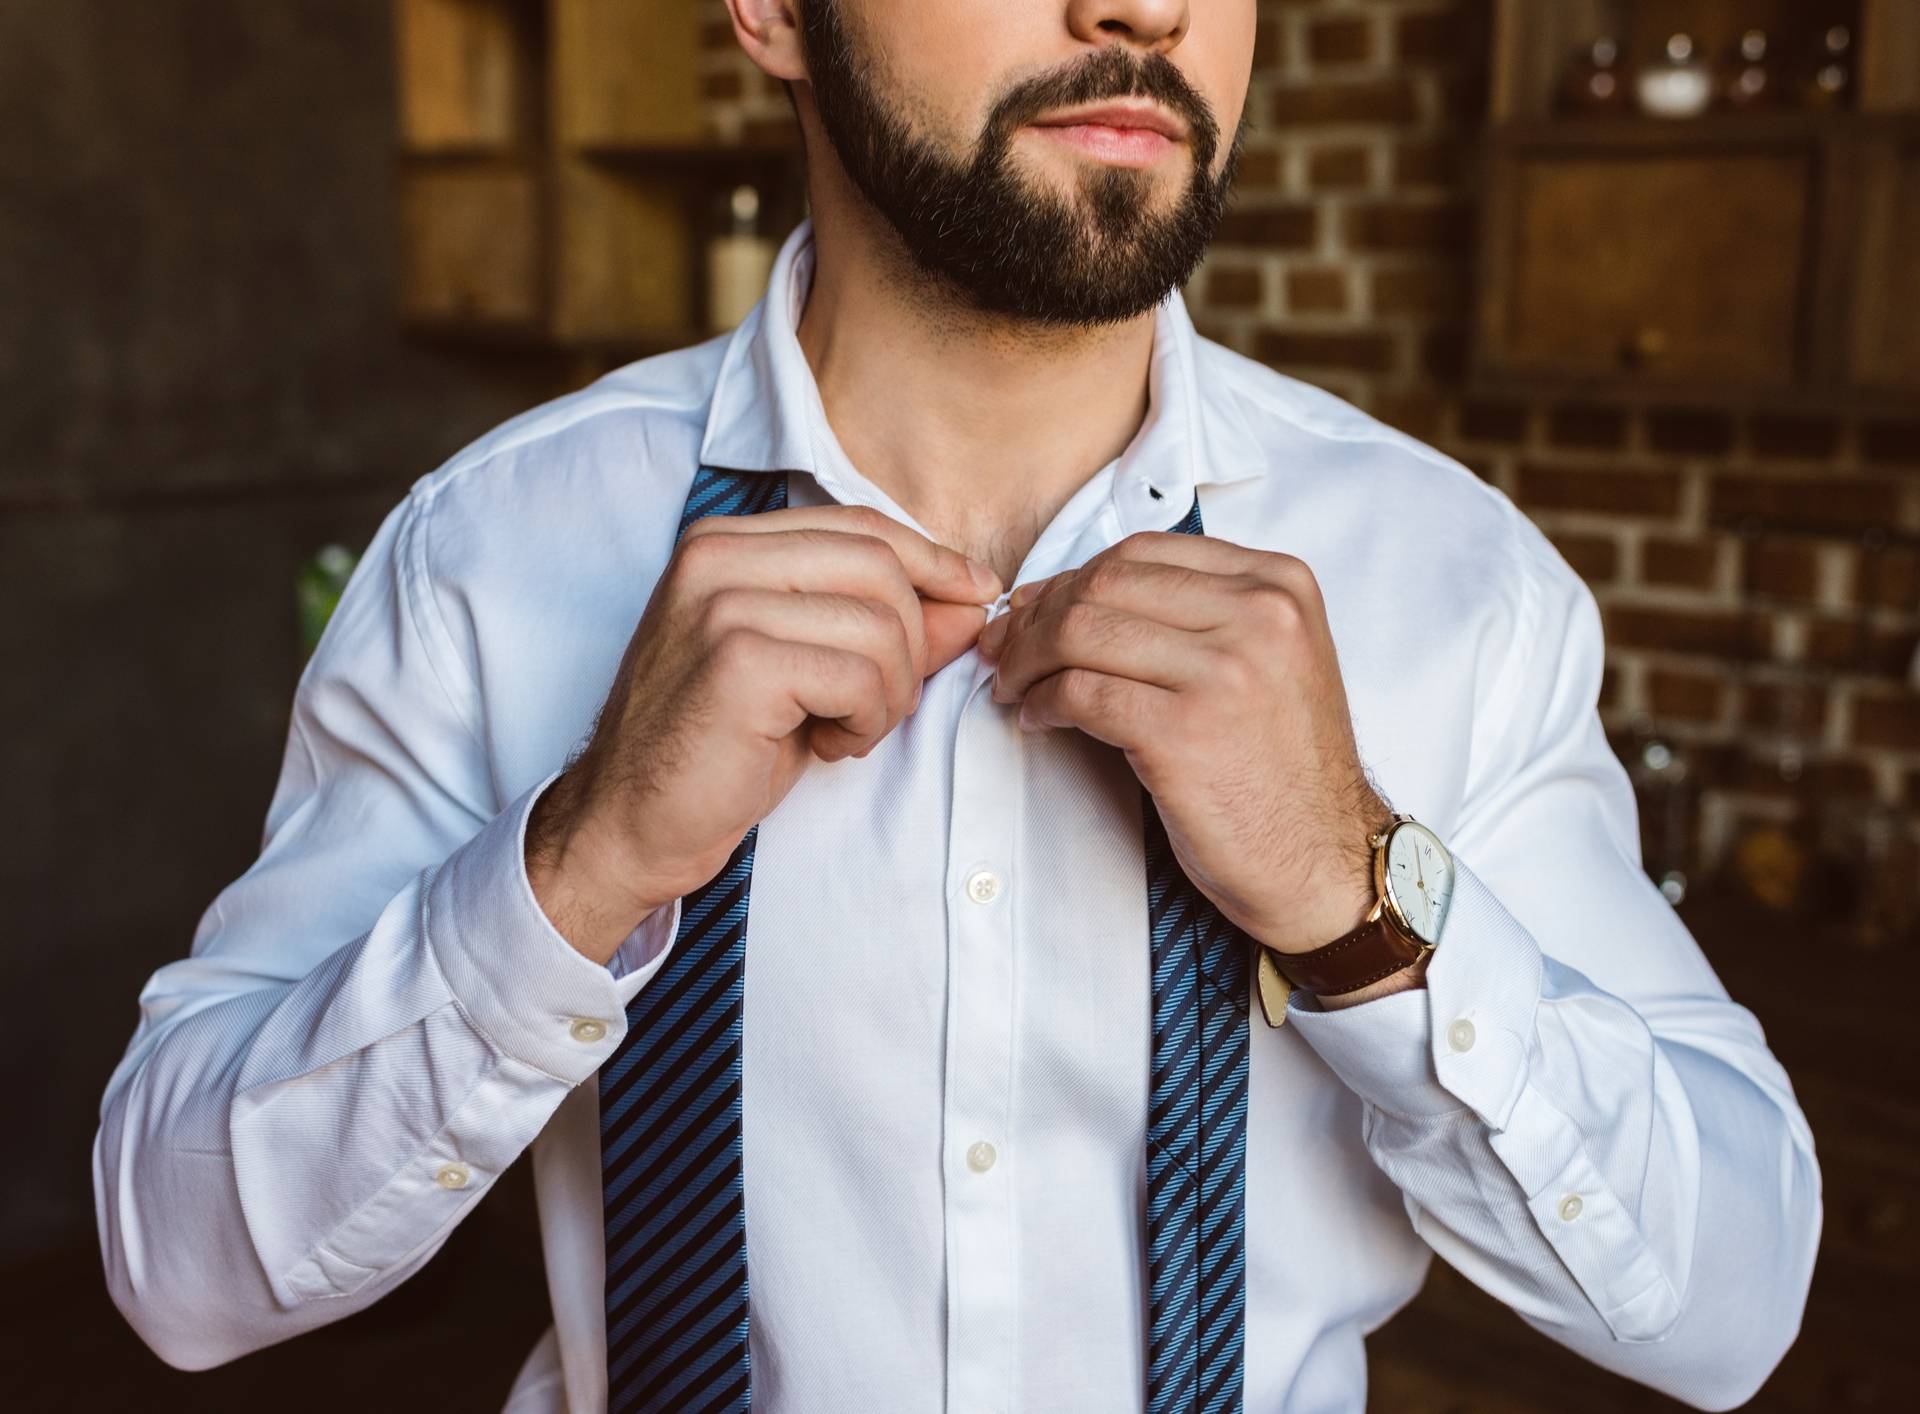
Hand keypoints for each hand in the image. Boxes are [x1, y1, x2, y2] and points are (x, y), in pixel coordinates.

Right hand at [529, 504, 1000, 963]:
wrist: (632, 822)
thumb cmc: (720, 747)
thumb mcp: (810, 670)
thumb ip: (886, 625)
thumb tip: (975, 596)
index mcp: (726, 542)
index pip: (860, 525)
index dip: (931, 560)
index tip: (974, 597)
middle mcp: (717, 556)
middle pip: (880, 565)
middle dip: (912, 641)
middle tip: (880, 704)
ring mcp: (722, 604)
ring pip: (880, 624)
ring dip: (890, 693)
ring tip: (847, 730)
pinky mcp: (739, 661)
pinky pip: (860, 676)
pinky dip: (866, 721)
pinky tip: (828, 746)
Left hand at [977, 531, 1390, 958]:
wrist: (1322, 860)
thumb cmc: (1281, 769)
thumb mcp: (1269, 661)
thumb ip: (1197, 614)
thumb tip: (1069, 592)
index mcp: (1278, 584)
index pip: (1143, 553)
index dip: (1072, 578)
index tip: (1036, 610)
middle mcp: (1259, 614)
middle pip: (1105, 583)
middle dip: (1038, 615)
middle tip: (1005, 649)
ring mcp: (1224, 670)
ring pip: (1082, 630)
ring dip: (1029, 659)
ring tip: (1015, 687)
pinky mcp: (1184, 730)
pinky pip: (1080, 692)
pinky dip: (1043, 702)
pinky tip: (1038, 718)